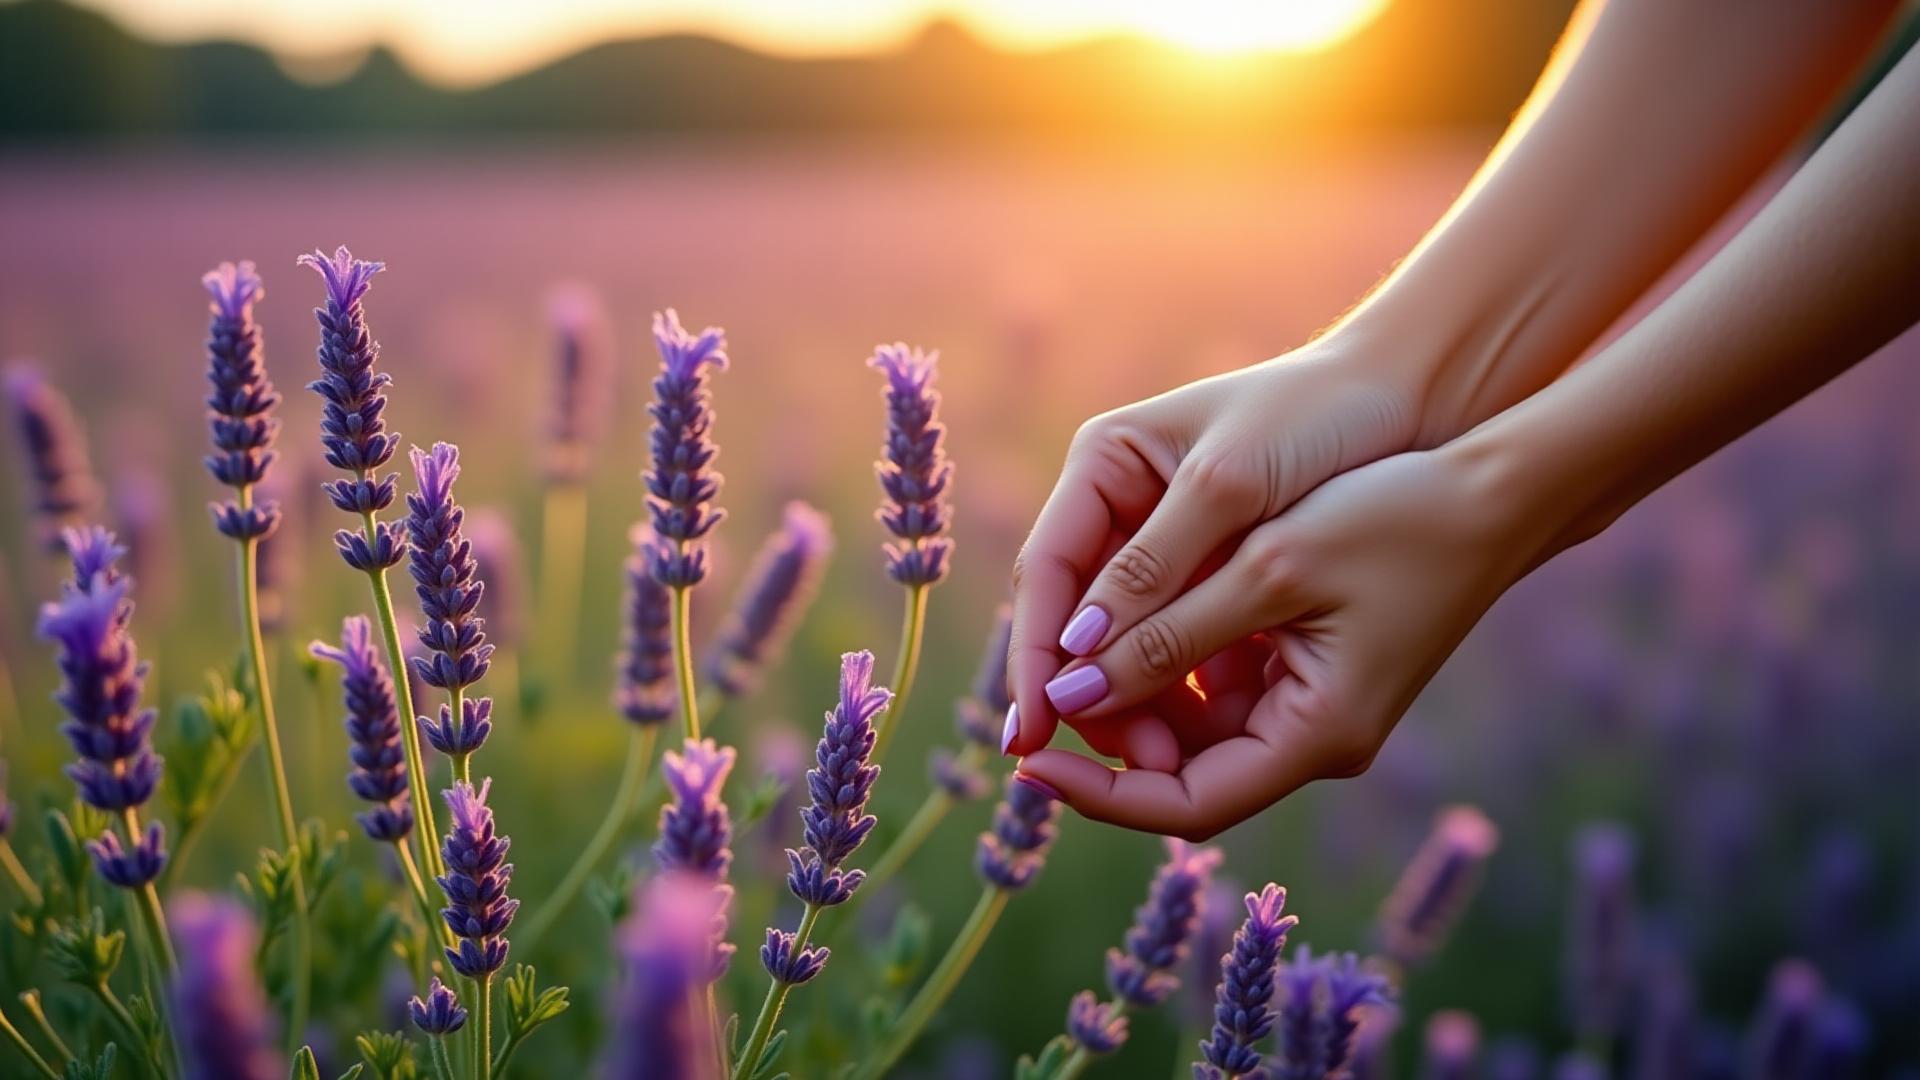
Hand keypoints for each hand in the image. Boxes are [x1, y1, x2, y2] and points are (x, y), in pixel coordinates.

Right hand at [1002, 332, 1426, 758]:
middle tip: (1128, 754)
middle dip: (1091, 691)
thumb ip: (1151, 571)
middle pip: (1076, 622)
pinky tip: (1200, 734)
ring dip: (1136, 702)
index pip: (1046, 574)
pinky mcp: (1213, 576)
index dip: (1035, 657)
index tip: (1033, 733)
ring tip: (1165, 758)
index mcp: (1104, 465)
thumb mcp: (1229, 489)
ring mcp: (1167, 545)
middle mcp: (1121, 508)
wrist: (1412, 398)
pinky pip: (1179, 647)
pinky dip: (1184, 690)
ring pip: (1124, 645)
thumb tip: (1077, 659)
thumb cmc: (1318, 417)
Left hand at [1013, 444, 1546, 839]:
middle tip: (1042, 676)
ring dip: (1135, 683)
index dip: (1098, 789)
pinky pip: (1221, 680)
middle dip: (1109, 727)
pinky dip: (1173, 651)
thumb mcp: (1269, 567)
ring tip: (1083, 627)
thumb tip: (1070, 687)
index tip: (1026, 753)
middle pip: (1183, 770)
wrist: (1498, 485)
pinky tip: (1138, 602)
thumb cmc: (1397, 516)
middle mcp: (1316, 740)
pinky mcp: (1310, 666)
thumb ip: (1165, 630)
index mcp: (1318, 737)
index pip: (1184, 807)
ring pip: (1195, 723)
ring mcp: (1314, 705)